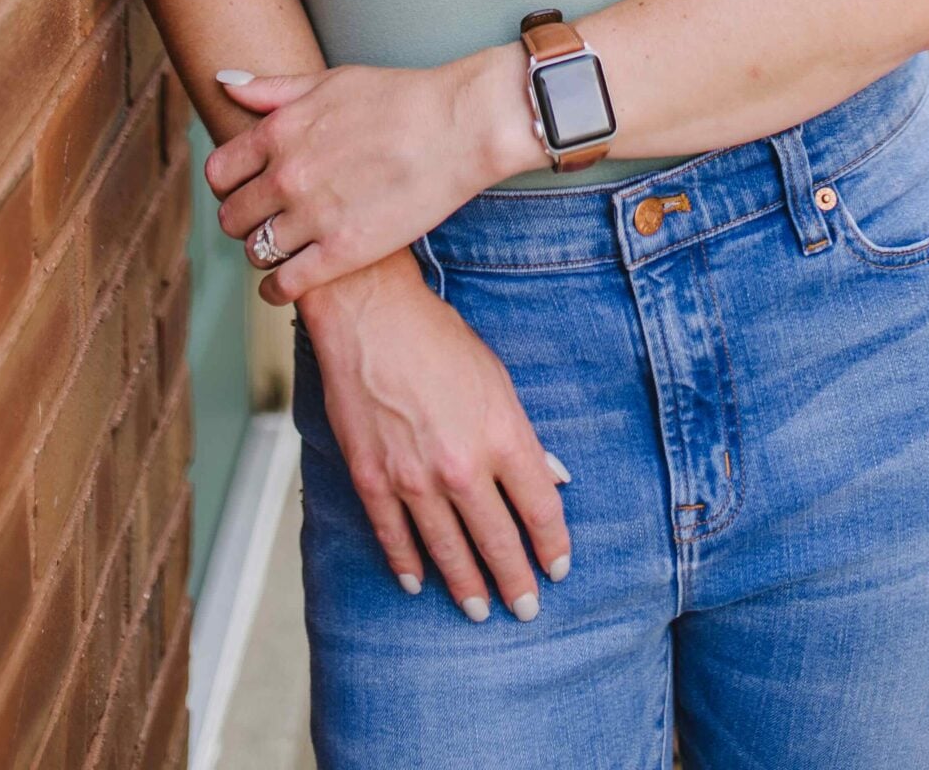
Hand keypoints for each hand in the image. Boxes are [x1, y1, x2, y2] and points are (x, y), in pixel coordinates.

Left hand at [205, 44, 535, 303]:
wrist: (457, 126)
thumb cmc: (399, 97)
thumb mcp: (329, 81)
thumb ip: (272, 89)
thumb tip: (224, 83)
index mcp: (279, 133)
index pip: (219, 173)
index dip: (228, 184)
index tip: (244, 188)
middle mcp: (287, 176)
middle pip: (231, 216)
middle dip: (243, 219)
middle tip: (263, 219)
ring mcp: (313, 216)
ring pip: (255, 251)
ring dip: (262, 252)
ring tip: (281, 247)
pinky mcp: (343, 252)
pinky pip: (286, 285)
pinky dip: (276, 290)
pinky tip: (284, 285)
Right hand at [298, 252, 572, 620]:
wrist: (370, 317)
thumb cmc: (439, 340)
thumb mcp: (497, 380)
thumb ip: (524, 437)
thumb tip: (553, 478)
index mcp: (502, 436)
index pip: (540, 509)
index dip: (553, 545)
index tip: (558, 567)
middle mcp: (462, 466)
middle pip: (499, 541)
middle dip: (516, 581)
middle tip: (526, 608)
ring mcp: (414, 478)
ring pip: (448, 551)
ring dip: (467, 586)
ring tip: (478, 611)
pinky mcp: (373, 479)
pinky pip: (394, 537)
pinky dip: (407, 564)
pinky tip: (419, 582)